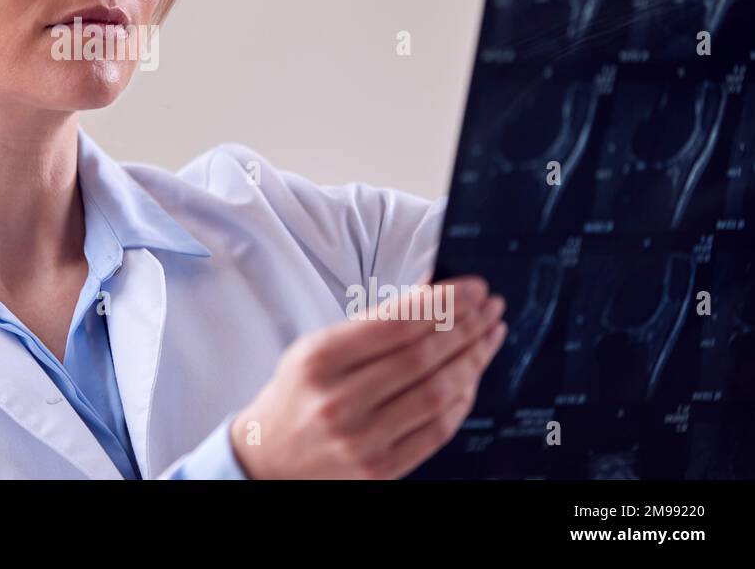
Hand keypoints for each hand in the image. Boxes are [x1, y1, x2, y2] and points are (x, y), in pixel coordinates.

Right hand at [229, 275, 505, 478]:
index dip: (444, 302)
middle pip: (423, 357)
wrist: (269, 457)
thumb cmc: (298, 394)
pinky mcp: (380, 471)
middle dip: (467, 326)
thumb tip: (434, 292)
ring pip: (437, 393)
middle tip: (491, 307)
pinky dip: (462, 400)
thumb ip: (374, 323)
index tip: (474, 288)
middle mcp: (339, 400)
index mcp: (319, 359)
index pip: (397, 323)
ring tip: (490, 335)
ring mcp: (361, 440)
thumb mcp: (317, 347)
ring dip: (473, 359)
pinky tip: (472, 376)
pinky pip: (437, 431)